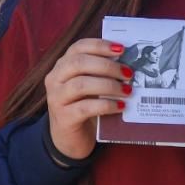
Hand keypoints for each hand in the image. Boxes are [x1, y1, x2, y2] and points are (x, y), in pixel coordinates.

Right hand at [45, 39, 130, 160]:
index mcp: (62, 66)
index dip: (100, 45)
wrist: (70, 139)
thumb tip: (129, 63)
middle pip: (79, 63)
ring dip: (109, 85)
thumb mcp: (90, 86)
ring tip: (127, 90)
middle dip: (107, 66)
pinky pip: (86, 108)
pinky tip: (120, 106)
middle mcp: (55, 79)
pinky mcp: (64, 118)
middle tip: (128, 73)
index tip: (121, 49)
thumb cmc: (84, 106)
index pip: (78, 47)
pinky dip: (106, 105)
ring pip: (81, 85)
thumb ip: (101, 73)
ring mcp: (56, 99)